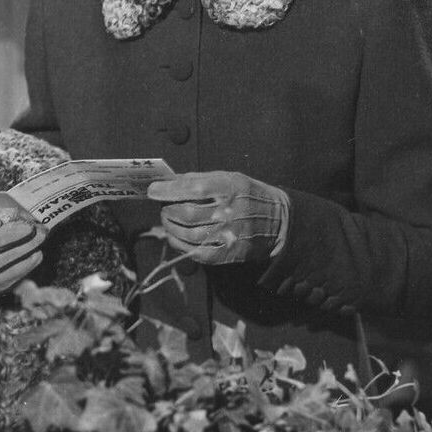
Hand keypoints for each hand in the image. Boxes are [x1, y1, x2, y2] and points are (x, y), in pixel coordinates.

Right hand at [0, 210, 46, 295]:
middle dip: (6, 236)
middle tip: (28, 227)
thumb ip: (3, 212)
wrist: (8, 250)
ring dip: (19, 250)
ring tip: (38, 238)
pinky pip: (4, 279)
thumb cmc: (4, 227)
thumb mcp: (0, 215)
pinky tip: (36, 255)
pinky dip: (23, 266)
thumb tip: (19, 213)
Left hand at [147, 171, 289, 264]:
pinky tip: (175, 238)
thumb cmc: (249, 195)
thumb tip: (167, 181)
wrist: (279, 221)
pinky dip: (180, 245)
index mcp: (230, 187)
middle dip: (167, 210)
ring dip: (170, 228)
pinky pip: (197, 253)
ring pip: (188, 234)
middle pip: (187, 213)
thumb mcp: (230, 178)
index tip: (153, 190)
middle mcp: (230, 211)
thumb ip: (200, 179)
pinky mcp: (229, 253)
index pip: (193, 188)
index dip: (168, 190)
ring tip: (168, 221)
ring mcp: (229, 235)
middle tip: (163, 208)